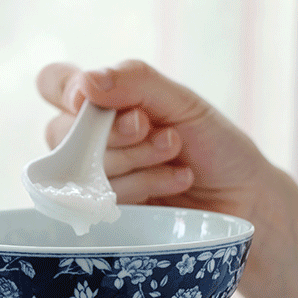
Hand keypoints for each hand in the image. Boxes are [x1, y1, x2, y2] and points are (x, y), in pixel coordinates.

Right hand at [37, 59, 266, 226]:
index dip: (66, 90)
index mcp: (103, 102)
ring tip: (176, 158)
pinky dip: (143, 185)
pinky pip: (98, 199)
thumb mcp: (182, 102)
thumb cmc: (213, 145)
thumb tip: (85, 82)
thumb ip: (136, 82)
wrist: (243, 199)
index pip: (53, 84)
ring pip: (81, 166)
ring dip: (137, 159)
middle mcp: (88, 139)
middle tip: (159, 132)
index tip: (93, 100)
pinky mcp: (103, 215)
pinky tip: (174, 183)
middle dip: (115, 132)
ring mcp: (93, 180)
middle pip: (61, 131)